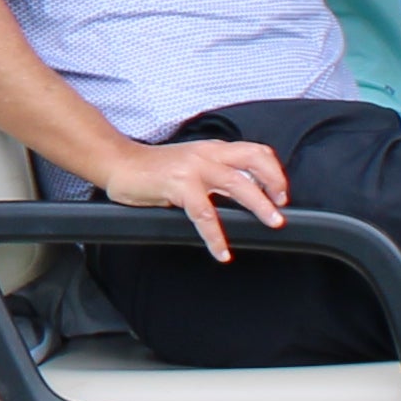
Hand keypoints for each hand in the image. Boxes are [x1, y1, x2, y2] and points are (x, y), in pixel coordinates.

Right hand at [97, 130, 292, 261]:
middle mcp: (208, 154)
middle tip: (282, 207)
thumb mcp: (191, 164)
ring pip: (238, 184)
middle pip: (255, 160)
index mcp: (213, 149)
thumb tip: (243, 191)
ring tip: (272, 222)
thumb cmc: (153, 168)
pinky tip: (221, 251)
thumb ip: (215, 173)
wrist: (119, 164)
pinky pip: (205, 215)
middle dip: (275, 183)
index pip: (255, 151)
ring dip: (260, 205)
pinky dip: (216, 236)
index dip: (274, 171)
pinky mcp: (179, 186)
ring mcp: (194, 169)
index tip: (281, 193)